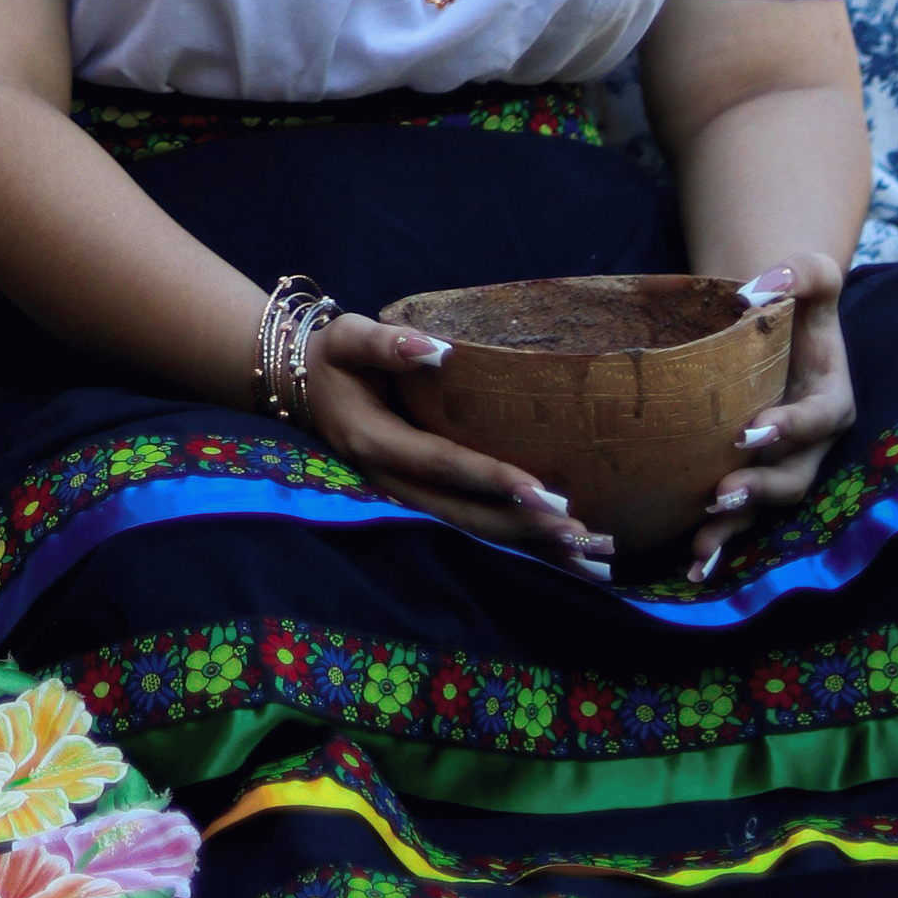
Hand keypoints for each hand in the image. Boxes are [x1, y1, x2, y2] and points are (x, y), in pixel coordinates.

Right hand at [295, 316, 614, 577]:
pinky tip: (569, 559)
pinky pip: (477, 528)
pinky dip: (523, 546)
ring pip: (476, 533)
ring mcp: (412, 498)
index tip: (541, 489)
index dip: (491, 478)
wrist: (304, 388)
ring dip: (534, 549)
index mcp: (378, 443)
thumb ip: (387, 343)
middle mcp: (396, 483)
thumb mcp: (348, 338)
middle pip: (467, 516)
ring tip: (593, 559)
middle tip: (583, 533)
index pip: (444, 464)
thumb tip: (437, 349)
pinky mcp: (427, 500)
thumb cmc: (334, 357)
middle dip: (526, 529)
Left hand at [687, 256, 852, 580]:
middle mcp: (810, 444)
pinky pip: (740, 518)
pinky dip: (719, 544)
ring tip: (700, 544)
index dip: (790, 429)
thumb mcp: (810, 275)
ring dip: (735, 529)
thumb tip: (767, 283)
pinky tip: (691, 563)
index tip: (753, 430)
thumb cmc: (794, 298)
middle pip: (793, 477)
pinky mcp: (752, 479)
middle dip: (759, 489)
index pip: (819, 420)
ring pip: (765, 509)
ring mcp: (781, 467)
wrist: (772, 320)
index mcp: (831, 399)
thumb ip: (802, 272)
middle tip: (721, 494)